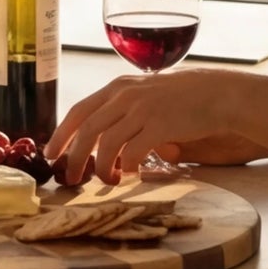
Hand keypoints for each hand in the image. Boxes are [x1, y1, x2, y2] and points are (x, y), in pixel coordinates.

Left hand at [51, 70, 246, 183]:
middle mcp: (125, 95)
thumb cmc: (181, 98)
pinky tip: (128, 175)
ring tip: (106, 180)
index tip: (51, 154)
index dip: (62, 134)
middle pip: (87, 130)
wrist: (216, 94)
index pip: (79, 111)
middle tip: (71, 178)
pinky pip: (132, 152)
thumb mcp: (145, 94)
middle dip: (74, 157)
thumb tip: (99, 140)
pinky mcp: (160, 125)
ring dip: (101, 167)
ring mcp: (142, 109)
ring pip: (106, 143)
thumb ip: (122, 110)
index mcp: (118, 87)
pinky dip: (126, 168)